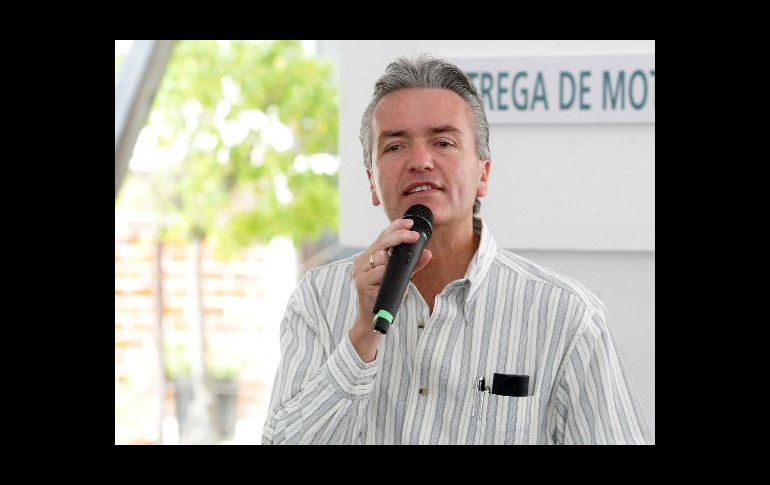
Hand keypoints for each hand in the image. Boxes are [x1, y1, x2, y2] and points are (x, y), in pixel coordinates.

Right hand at [349, 218, 431, 361]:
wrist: (372, 320)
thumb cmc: (386, 297)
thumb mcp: (402, 278)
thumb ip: (413, 265)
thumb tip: (428, 253)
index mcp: (370, 257)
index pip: (383, 236)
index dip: (395, 227)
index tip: (409, 223)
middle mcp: (362, 261)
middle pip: (381, 241)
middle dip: (399, 236)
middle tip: (414, 235)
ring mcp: (360, 271)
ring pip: (380, 255)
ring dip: (392, 259)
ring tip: (396, 271)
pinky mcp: (361, 282)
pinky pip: (378, 271)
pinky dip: (386, 273)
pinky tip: (387, 278)